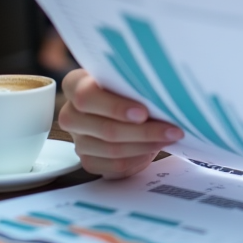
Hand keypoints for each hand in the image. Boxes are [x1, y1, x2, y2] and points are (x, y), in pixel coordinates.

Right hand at [58, 69, 183, 177]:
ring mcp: (78, 140)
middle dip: (143, 131)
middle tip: (171, 130)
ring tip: (169, 137)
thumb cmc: (128, 86)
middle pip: (105, 129)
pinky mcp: (89, 160)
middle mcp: (70, 114)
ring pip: (113, 149)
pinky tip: (154, 148)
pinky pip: (115, 165)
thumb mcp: (129, 76)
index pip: (86, 97)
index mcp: (74, 85)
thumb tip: (163, 92)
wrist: (124, 105)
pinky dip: (139, 159)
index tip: (144, 113)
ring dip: (146, 145)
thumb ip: (136, 81)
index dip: (115, 107)